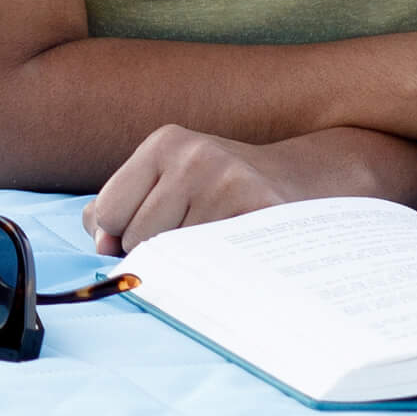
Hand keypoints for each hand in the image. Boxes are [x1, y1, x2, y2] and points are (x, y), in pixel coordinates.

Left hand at [83, 124, 416, 255]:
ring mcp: (227, 180)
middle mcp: (192, 155)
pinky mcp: (258, 209)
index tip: (146, 242)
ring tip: (218, 246)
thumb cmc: (231, 190)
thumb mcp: (175, 179)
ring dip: (188, 266)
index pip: (104, 214)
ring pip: (171, 255)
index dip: (119, 239)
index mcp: (164, 143)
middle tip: (194, 243)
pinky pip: (210, 262)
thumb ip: (125, 204)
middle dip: (154, 256)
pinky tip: (233, 259)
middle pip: (134, 238)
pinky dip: (215, 273)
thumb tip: (100, 241)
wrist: (316, 179)